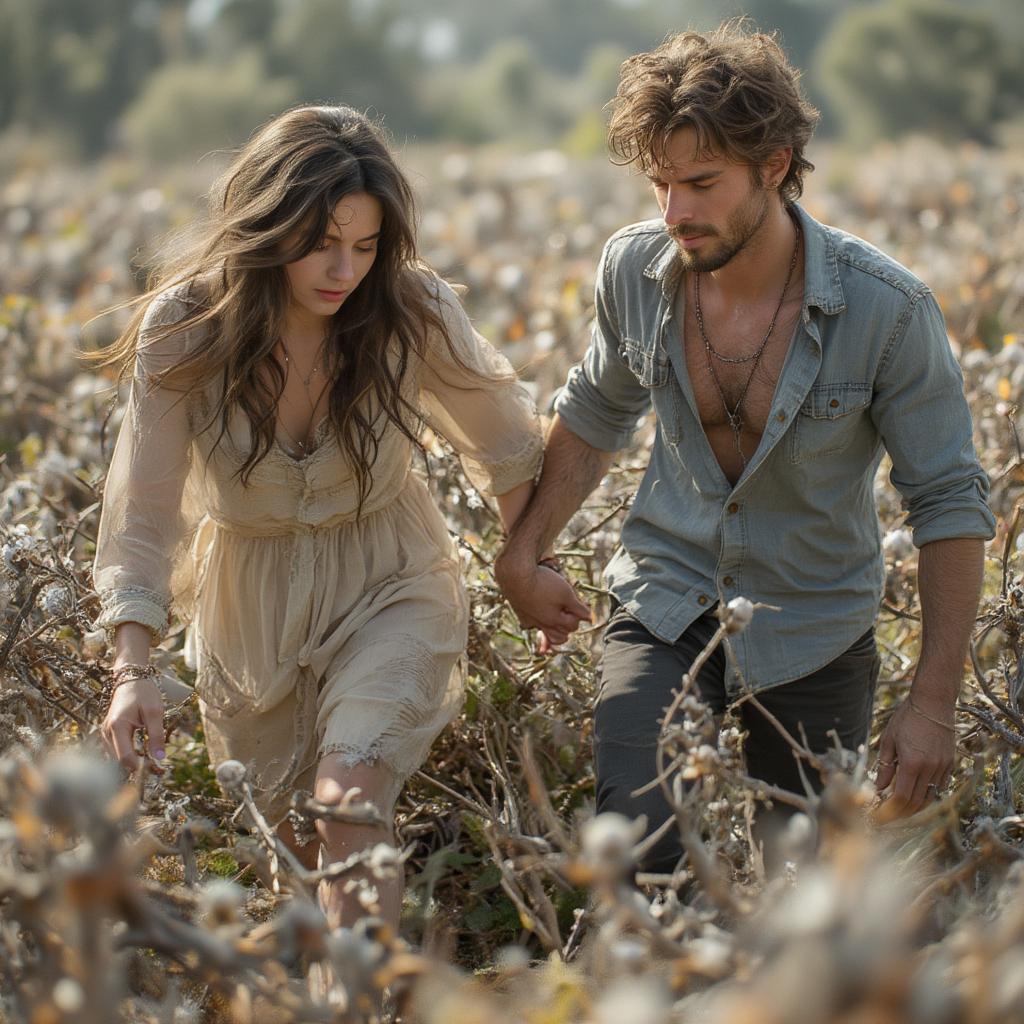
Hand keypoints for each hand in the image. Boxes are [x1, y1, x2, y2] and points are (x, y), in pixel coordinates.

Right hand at [101, 678, 166, 773]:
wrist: (131, 679)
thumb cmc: (144, 693)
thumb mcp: (155, 712)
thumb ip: (156, 734)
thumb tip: (159, 757)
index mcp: (117, 726)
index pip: (125, 757)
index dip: (139, 766)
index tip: (155, 768)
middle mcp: (106, 732)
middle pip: (118, 761)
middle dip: (135, 767)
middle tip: (154, 768)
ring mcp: (105, 733)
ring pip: (115, 758)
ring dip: (130, 763)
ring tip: (149, 763)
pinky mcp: (107, 733)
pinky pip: (115, 751)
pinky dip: (126, 756)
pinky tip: (140, 756)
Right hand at [495, 557, 591, 651]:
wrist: (514, 573)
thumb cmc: (543, 582)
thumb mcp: (566, 593)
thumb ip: (578, 608)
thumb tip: (590, 618)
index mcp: (553, 621)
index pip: (572, 626)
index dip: (579, 615)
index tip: (581, 602)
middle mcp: (540, 624)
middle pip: (558, 635)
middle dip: (567, 625)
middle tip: (571, 613)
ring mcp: (528, 619)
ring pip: (543, 630)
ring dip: (552, 627)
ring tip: (557, 619)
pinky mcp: (518, 611)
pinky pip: (530, 622)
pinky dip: (537, 620)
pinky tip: (538, 614)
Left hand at [873, 694, 954, 820]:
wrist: (933, 703)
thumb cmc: (907, 719)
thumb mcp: (889, 740)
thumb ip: (884, 766)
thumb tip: (879, 788)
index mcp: (912, 763)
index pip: (901, 797)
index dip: (890, 810)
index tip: (880, 815)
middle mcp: (930, 769)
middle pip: (917, 802)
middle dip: (901, 814)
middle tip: (888, 818)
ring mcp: (943, 767)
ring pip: (930, 798)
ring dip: (916, 808)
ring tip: (901, 811)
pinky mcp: (950, 764)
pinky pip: (939, 787)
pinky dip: (928, 795)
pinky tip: (917, 796)